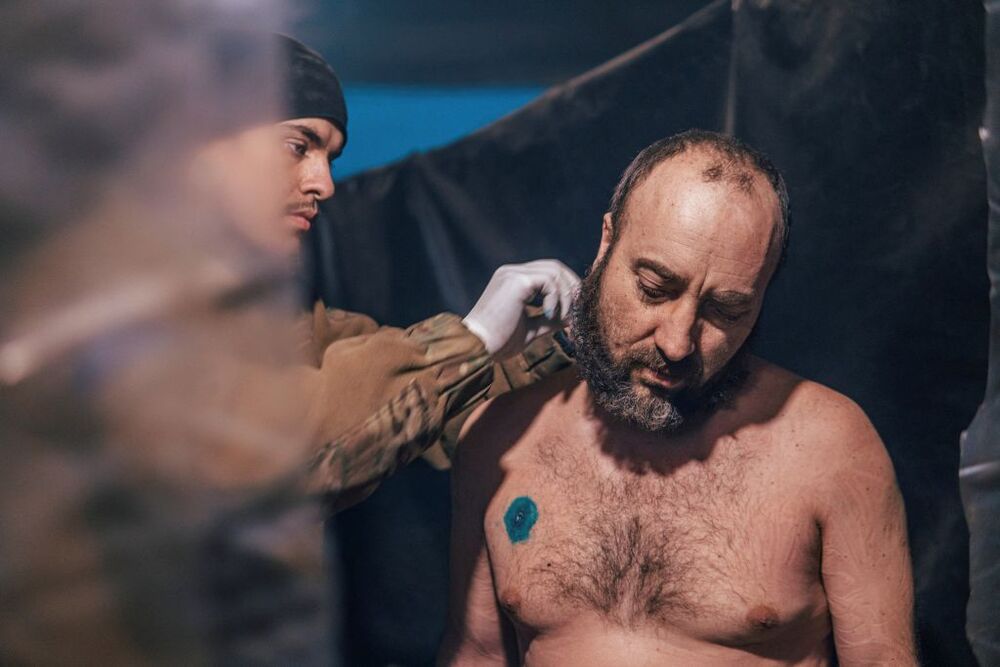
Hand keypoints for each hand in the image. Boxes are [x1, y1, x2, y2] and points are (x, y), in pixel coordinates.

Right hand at [462, 260, 579, 358]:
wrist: (479, 348)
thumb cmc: (499, 342)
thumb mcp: (530, 328)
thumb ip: (548, 319)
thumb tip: (569, 317)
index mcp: (513, 281)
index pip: (548, 272)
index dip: (566, 288)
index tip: (574, 311)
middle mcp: (512, 272)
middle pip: (554, 266)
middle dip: (571, 288)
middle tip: (577, 312)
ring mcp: (513, 274)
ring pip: (554, 271)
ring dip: (566, 295)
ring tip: (563, 318)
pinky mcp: (516, 280)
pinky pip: (549, 280)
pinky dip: (557, 298)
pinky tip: (550, 315)